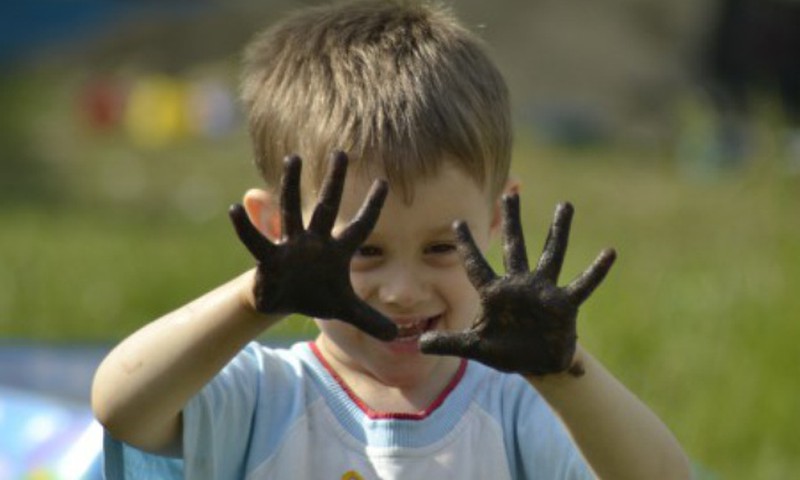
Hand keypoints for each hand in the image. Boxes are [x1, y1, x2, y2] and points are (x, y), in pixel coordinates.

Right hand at [228, 152, 397, 340]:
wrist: (283, 303)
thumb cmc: (316, 295)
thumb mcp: (345, 310)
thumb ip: (369, 319)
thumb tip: (395, 334)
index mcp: (337, 251)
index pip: (361, 226)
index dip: (371, 207)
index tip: (384, 182)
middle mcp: (315, 241)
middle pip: (327, 207)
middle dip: (334, 182)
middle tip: (342, 153)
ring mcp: (291, 246)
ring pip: (292, 210)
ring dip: (292, 186)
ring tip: (293, 159)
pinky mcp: (270, 259)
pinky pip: (257, 241)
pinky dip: (246, 227)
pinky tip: (235, 208)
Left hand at [420, 195, 615, 375]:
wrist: (536, 364)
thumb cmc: (505, 351)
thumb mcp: (474, 348)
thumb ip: (449, 343)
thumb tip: (419, 343)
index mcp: (495, 293)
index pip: (476, 265)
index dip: (467, 246)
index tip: (457, 221)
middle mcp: (519, 284)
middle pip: (515, 246)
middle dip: (512, 221)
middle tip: (510, 192)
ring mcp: (543, 291)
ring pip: (551, 254)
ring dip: (558, 230)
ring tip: (564, 204)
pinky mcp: (564, 304)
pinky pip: (582, 285)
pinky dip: (595, 271)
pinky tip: (610, 252)